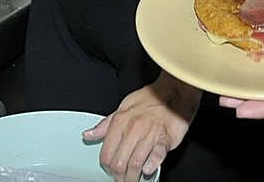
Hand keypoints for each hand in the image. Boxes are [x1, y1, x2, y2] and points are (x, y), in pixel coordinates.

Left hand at [83, 74, 200, 181]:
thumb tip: (88, 135)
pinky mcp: (167, 138)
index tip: (111, 171)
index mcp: (120, 121)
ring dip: (132, 177)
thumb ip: (105, 124)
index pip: (107, 153)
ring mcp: (150, 134)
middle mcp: (134, 128)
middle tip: (121, 180)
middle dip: (119, 177)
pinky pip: (157, 154)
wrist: (175, 91)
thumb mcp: (123, 107)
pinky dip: (152, 164)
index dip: (107, 167)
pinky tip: (148, 170)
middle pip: (119, 162)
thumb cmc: (150, 99)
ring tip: (133, 181)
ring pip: (135, 163)